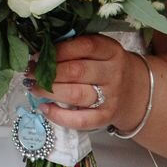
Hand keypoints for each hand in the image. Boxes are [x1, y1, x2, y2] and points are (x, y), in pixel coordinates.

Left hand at [24, 33, 150, 131]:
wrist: (137, 91)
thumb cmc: (107, 65)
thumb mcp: (100, 50)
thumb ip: (76, 47)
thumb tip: (40, 50)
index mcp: (111, 50)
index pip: (84, 46)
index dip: (57, 50)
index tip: (38, 54)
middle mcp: (113, 73)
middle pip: (76, 71)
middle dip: (48, 72)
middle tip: (29, 72)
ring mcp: (111, 97)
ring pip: (76, 95)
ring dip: (49, 91)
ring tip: (33, 88)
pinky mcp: (106, 118)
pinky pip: (81, 120)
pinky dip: (59, 116)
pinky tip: (44, 108)